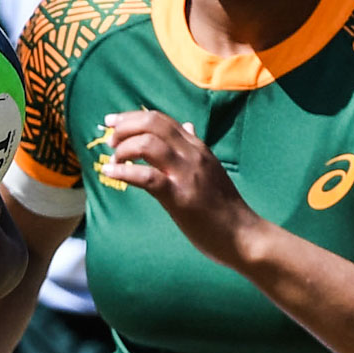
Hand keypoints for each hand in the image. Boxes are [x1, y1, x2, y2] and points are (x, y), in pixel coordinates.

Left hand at [100, 110, 259, 264]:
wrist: (244, 235)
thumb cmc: (224, 205)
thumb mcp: (210, 168)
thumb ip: (194, 147)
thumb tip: (188, 125)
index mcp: (197, 147)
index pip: (161, 120)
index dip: (132, 117)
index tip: (111, 122)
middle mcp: (192, 154)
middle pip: (152, 124)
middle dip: (124, 127)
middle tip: (109, 142)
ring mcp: (186, 174)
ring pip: (148, 144)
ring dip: (123, 149)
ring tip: (113, 160)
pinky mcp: (180, 197)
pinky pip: (147, 177)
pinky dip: (124, 172)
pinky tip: (110, 173)